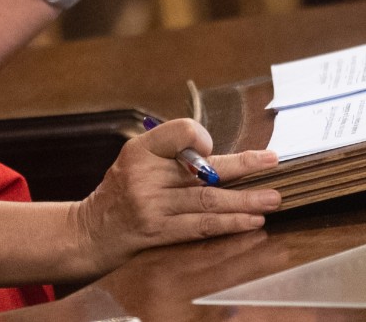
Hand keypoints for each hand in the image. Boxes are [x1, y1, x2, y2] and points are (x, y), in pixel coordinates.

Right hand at [66, 118, 278, 276]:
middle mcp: (144, 176)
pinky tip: (251, 221)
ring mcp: (152, 206)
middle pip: (204, 170)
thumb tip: (220, 156)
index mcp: (140, 150)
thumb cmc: (121, 192)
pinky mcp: (159, 233)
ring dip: (245, 200)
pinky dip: (229, 223)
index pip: (181, 132)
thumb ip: (170, 154)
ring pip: (208, 200)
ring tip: (273, 198)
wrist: (91, 231)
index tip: (213, 149)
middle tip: (273, 162)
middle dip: (244, 165)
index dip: (202, 139)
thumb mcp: (135, 160)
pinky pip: (201, 226)